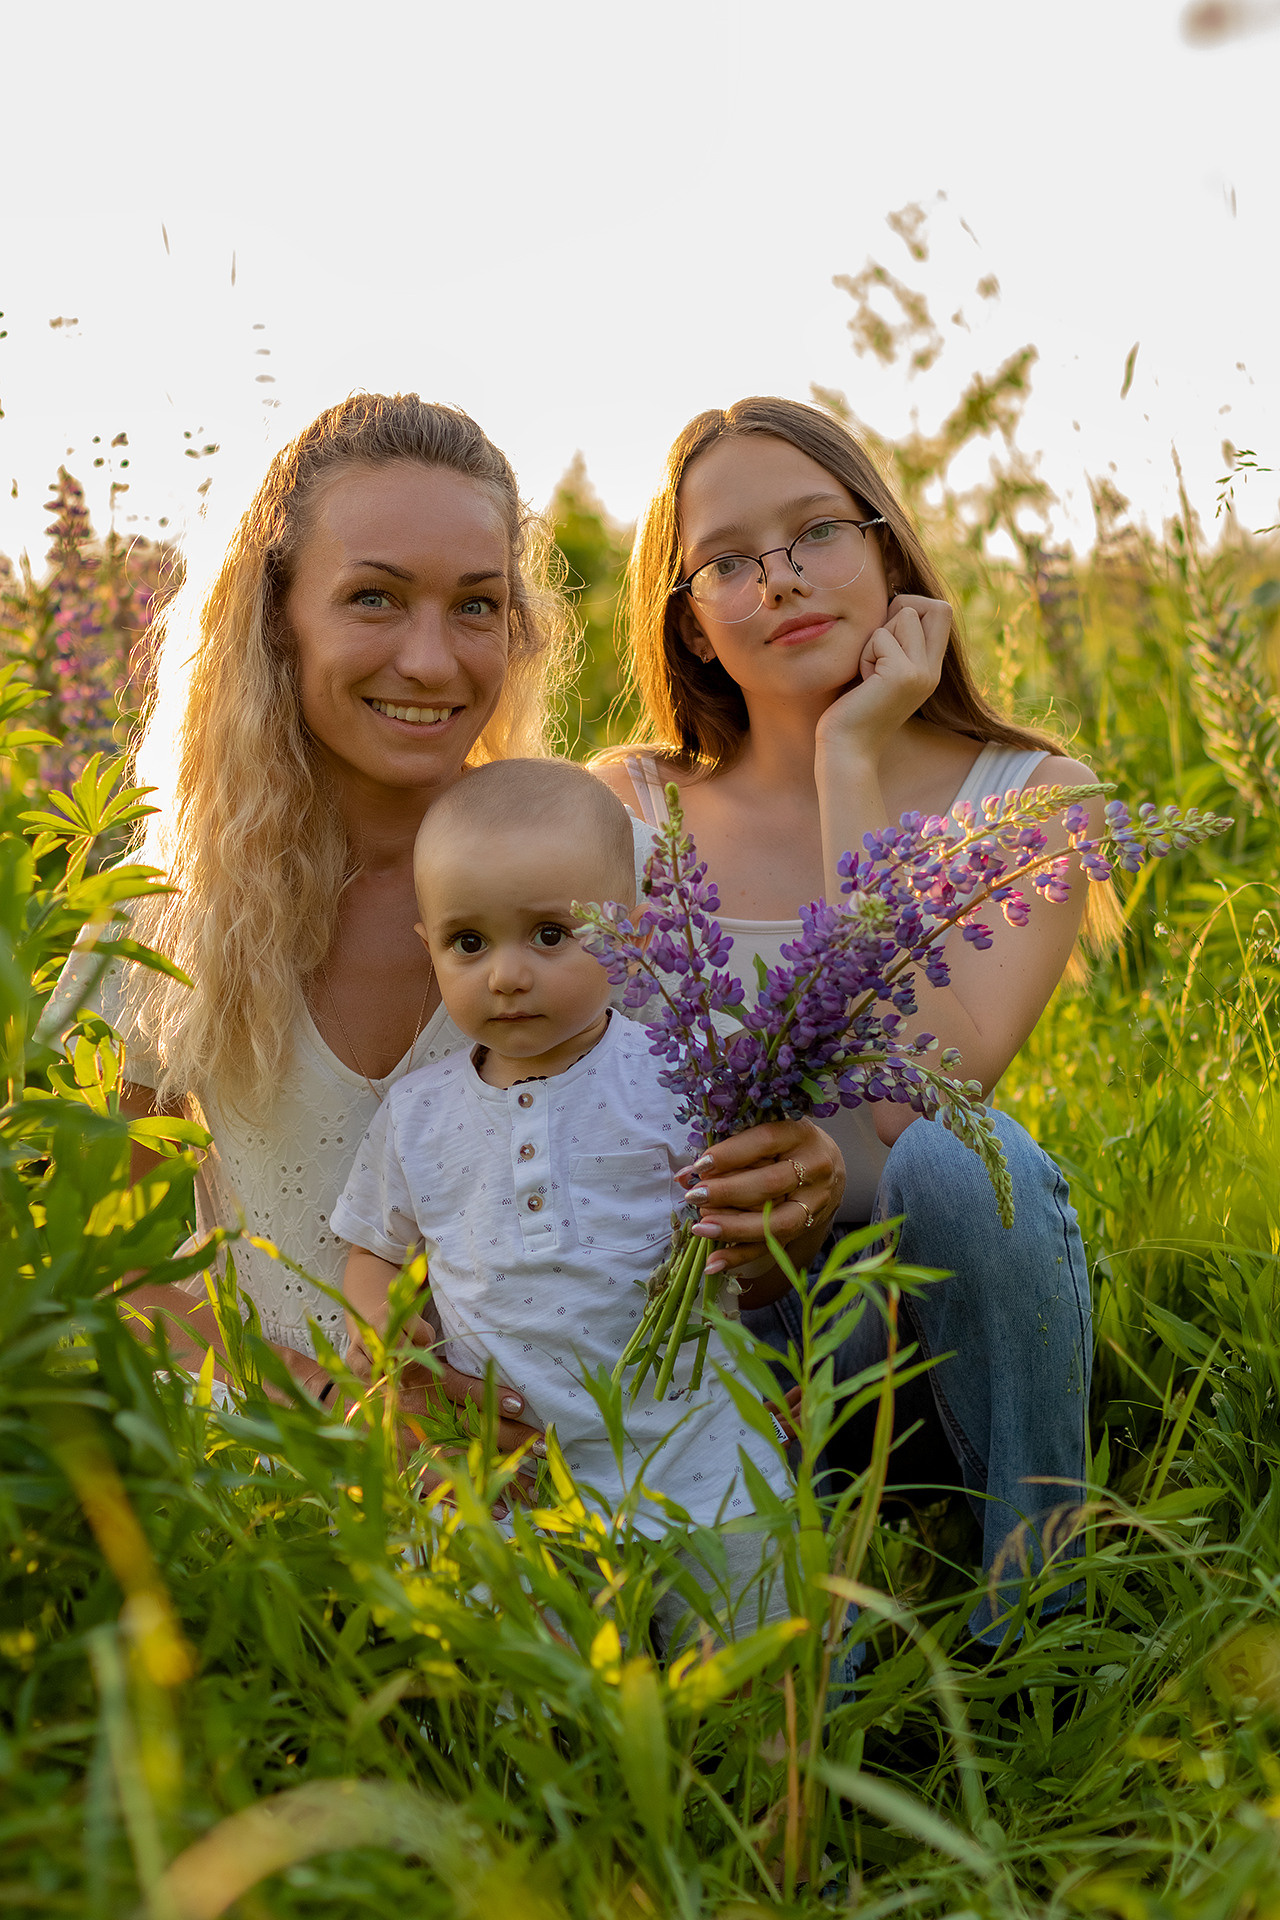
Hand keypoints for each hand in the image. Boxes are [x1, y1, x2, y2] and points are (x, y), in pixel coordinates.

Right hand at [347, 1310, 544, 1482]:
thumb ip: (404, 1331)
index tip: (521, 1405)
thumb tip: (424, 1334)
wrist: (332, 1403)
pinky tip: (500, 1509)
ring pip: (461, 1465)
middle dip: (508, 1443)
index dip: (489, 1398)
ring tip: (535, 1487)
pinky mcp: (405, 1473)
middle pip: (468, 1433)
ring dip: (497, 1476)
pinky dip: (470, 1499)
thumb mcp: (383, 1338)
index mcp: (413, 1385)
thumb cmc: (373, 1366)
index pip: (458, 1391)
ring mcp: (408, 1452)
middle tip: (544, 1450)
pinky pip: (441, 1492)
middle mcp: (413, 1421)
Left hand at [677, 1117, 844, 1274]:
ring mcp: (815, 1201)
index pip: (765, 1141)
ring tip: (701, 1228)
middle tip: (695, 1197)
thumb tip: (685, 1176)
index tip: (700, 1166)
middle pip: (771, 1184)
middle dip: (728, 1192)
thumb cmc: (785, 1144)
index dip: (731, 1154)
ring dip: (734, 1227)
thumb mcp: (763, 1136)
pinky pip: (773, 1246)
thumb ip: (728, 1151)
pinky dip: (741, 1256)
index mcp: (800, 1134)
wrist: (828, 1166)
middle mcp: (814, 1167)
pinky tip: (714, 1262)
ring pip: (776, 1221)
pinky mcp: (807, 1227)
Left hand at [815, 594, 951, 760]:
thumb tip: (895, 601)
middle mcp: (933, 670)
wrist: (847, 748)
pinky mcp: (903, 675)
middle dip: (901, 612)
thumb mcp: (881, 668)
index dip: (912, 608)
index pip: (942, 612)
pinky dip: (865, 654)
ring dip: (877, 636)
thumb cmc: (853, 707)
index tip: (885, 635)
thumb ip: (896, 641)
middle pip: (937, 607)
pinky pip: (881, 637)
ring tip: (869, 670)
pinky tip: (864, 681)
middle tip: (878, 646)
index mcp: (931, 668)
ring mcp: (922, 673)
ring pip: (905, 615)